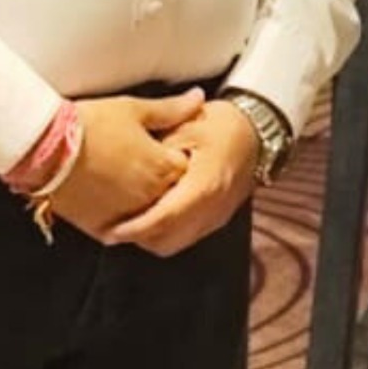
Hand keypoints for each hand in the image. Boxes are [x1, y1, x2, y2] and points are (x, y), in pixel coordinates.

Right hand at [47, 90, 201, 237]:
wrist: (47, 148)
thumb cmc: (89, 125)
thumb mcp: (134, 109)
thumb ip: (172, 109)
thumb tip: (198, 99)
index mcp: (162, 167)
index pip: (188, 169)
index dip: (178, 156)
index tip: (168, 148)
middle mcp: (150, 196)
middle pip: (171, 194)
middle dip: (164, 182)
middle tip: (144, 165)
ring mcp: (127, 215)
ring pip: (149, 214)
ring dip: (145, 201)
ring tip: (126, 181)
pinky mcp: (102, 228)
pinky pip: (123, 229)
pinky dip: (122, 218)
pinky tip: (110, 200)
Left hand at [100, 101, 260, 256]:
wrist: (258, 131)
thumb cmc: (222, 124)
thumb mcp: (188, 125)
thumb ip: (159, 149)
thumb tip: (125, 165)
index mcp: (205, 184)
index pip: (164, 217)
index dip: (135, 227)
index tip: (109, 230)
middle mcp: (212, 208)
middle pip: (167, 240)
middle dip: (138, 237)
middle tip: (111, 226)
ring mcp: (216, 217)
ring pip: (175, 244)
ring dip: (150, 238)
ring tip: (127, 223)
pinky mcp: (216, 220)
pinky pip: (185, 238)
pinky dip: (165, 234)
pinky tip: (150, 218)